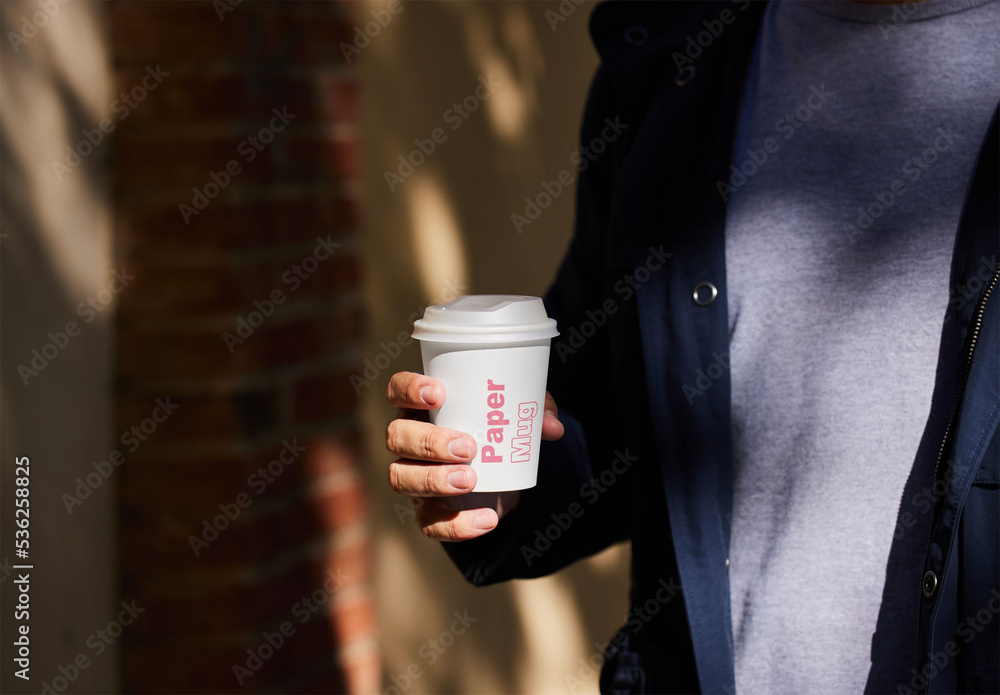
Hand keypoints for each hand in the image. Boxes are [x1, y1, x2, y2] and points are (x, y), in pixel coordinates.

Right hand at [385, 371, 563, 541]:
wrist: (501, 480)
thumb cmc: (498, 432)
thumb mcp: (518, 415)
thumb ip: (536, 412)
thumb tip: (551, 426)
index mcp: (422, 407)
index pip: (398, 390)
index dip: (409, 390)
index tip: (439, 394)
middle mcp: (408, 440)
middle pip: (396, 436)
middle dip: (429, 442)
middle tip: (469, 447)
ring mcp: (412, 477)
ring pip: (400, 477)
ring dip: (434, 480)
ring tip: (471, 480)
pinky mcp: (427, 512)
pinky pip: (428, 524)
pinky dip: (457, 526)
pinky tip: (486, 519)